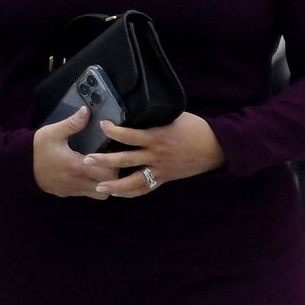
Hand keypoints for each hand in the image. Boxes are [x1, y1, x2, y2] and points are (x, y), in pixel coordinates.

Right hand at [34, 108, 116, 197]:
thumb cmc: (36, 148)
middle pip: (107, 189)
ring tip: (101, 171)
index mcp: (76, 166)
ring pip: (97, 195)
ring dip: (103, 185)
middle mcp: (76, 181)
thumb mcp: (53, 132)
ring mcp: (71, 190)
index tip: (113, 156)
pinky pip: (85, 194)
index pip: (107, 174)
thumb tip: (86, 111)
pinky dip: (91, 187)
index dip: (114, 167)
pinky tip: (86, 175)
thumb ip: (72, 123)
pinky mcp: (65, 193)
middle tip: (111, 164)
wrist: (16, 165)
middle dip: (113, 178)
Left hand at [85, 111, 223, 197]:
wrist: (217, 147)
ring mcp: (160, 169)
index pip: (130, 135)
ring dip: (115, 185)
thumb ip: (153, 119)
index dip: (114, 131)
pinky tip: (117, 194)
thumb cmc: (195, 128)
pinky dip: (131, 192)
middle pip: (126, 160)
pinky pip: (146, 188)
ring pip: (134, 180)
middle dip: (105, 161)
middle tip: (87, 160)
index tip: (102, 125)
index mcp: (157, 138)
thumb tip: (133, 111)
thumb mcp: (174, 117)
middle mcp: (156, 155)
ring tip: (98, 186)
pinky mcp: (165, 178)